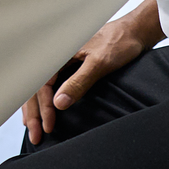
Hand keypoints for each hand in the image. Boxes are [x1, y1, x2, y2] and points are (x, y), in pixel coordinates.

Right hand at [22, 0, 163, 142]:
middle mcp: (55, 55)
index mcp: (58, 51)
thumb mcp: (99, 63)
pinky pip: (50, 84)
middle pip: (35, 87)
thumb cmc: (118, 42)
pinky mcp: (68, 65)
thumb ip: (78, 82)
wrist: (133, 32)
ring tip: (34, 128)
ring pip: (40, 87)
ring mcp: (61, 60)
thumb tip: (60, 103)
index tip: (48, 126)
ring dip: (36, 108)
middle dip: (34, 113)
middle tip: (36, 136)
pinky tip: (44, 111)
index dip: (42, 107)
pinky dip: (45, 100)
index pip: (40, 84)